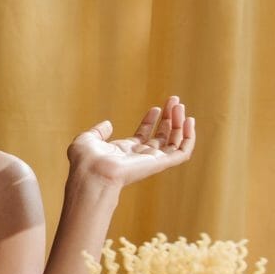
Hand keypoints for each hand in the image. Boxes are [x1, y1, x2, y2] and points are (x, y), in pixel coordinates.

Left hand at [67, 96, 195, 187]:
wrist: (92, 172)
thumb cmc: (86, 160)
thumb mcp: (87, 139)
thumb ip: (98, 131)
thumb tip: (108, 124)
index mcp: (123, 152)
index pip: (143, 136)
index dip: (150, 121)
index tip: (156, 108)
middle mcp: (139, 157)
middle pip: (161, 137)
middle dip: (169, 119)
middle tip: (174, 100)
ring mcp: (150, 161)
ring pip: (173, 142)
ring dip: (180, 124)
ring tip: (180, 106)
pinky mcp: (159, 164)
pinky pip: (182, 152)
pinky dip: (189, 137)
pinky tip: (189, 121)